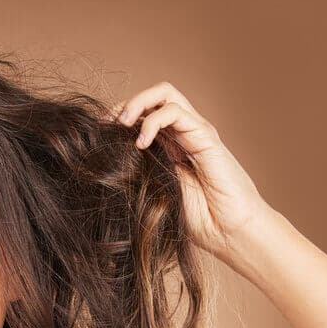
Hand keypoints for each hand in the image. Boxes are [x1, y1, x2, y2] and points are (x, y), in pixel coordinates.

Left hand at [115, 81, 272, 260]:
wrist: (229, 232)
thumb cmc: (197, 220)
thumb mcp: (155, 192)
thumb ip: (138, 172)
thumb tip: (104, 164)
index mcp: (172, 146)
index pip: (144, 114)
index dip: (119, 117)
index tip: (96, 132)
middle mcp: (185, 134)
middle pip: (155, 96)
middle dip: (126, 103)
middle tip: (106, 124)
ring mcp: (196, 132)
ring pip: (165, 94)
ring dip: (136, 103)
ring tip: (120, 125)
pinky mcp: (206, 137)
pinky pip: (176, 112)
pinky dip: (152, 121)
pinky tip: (140, 143)